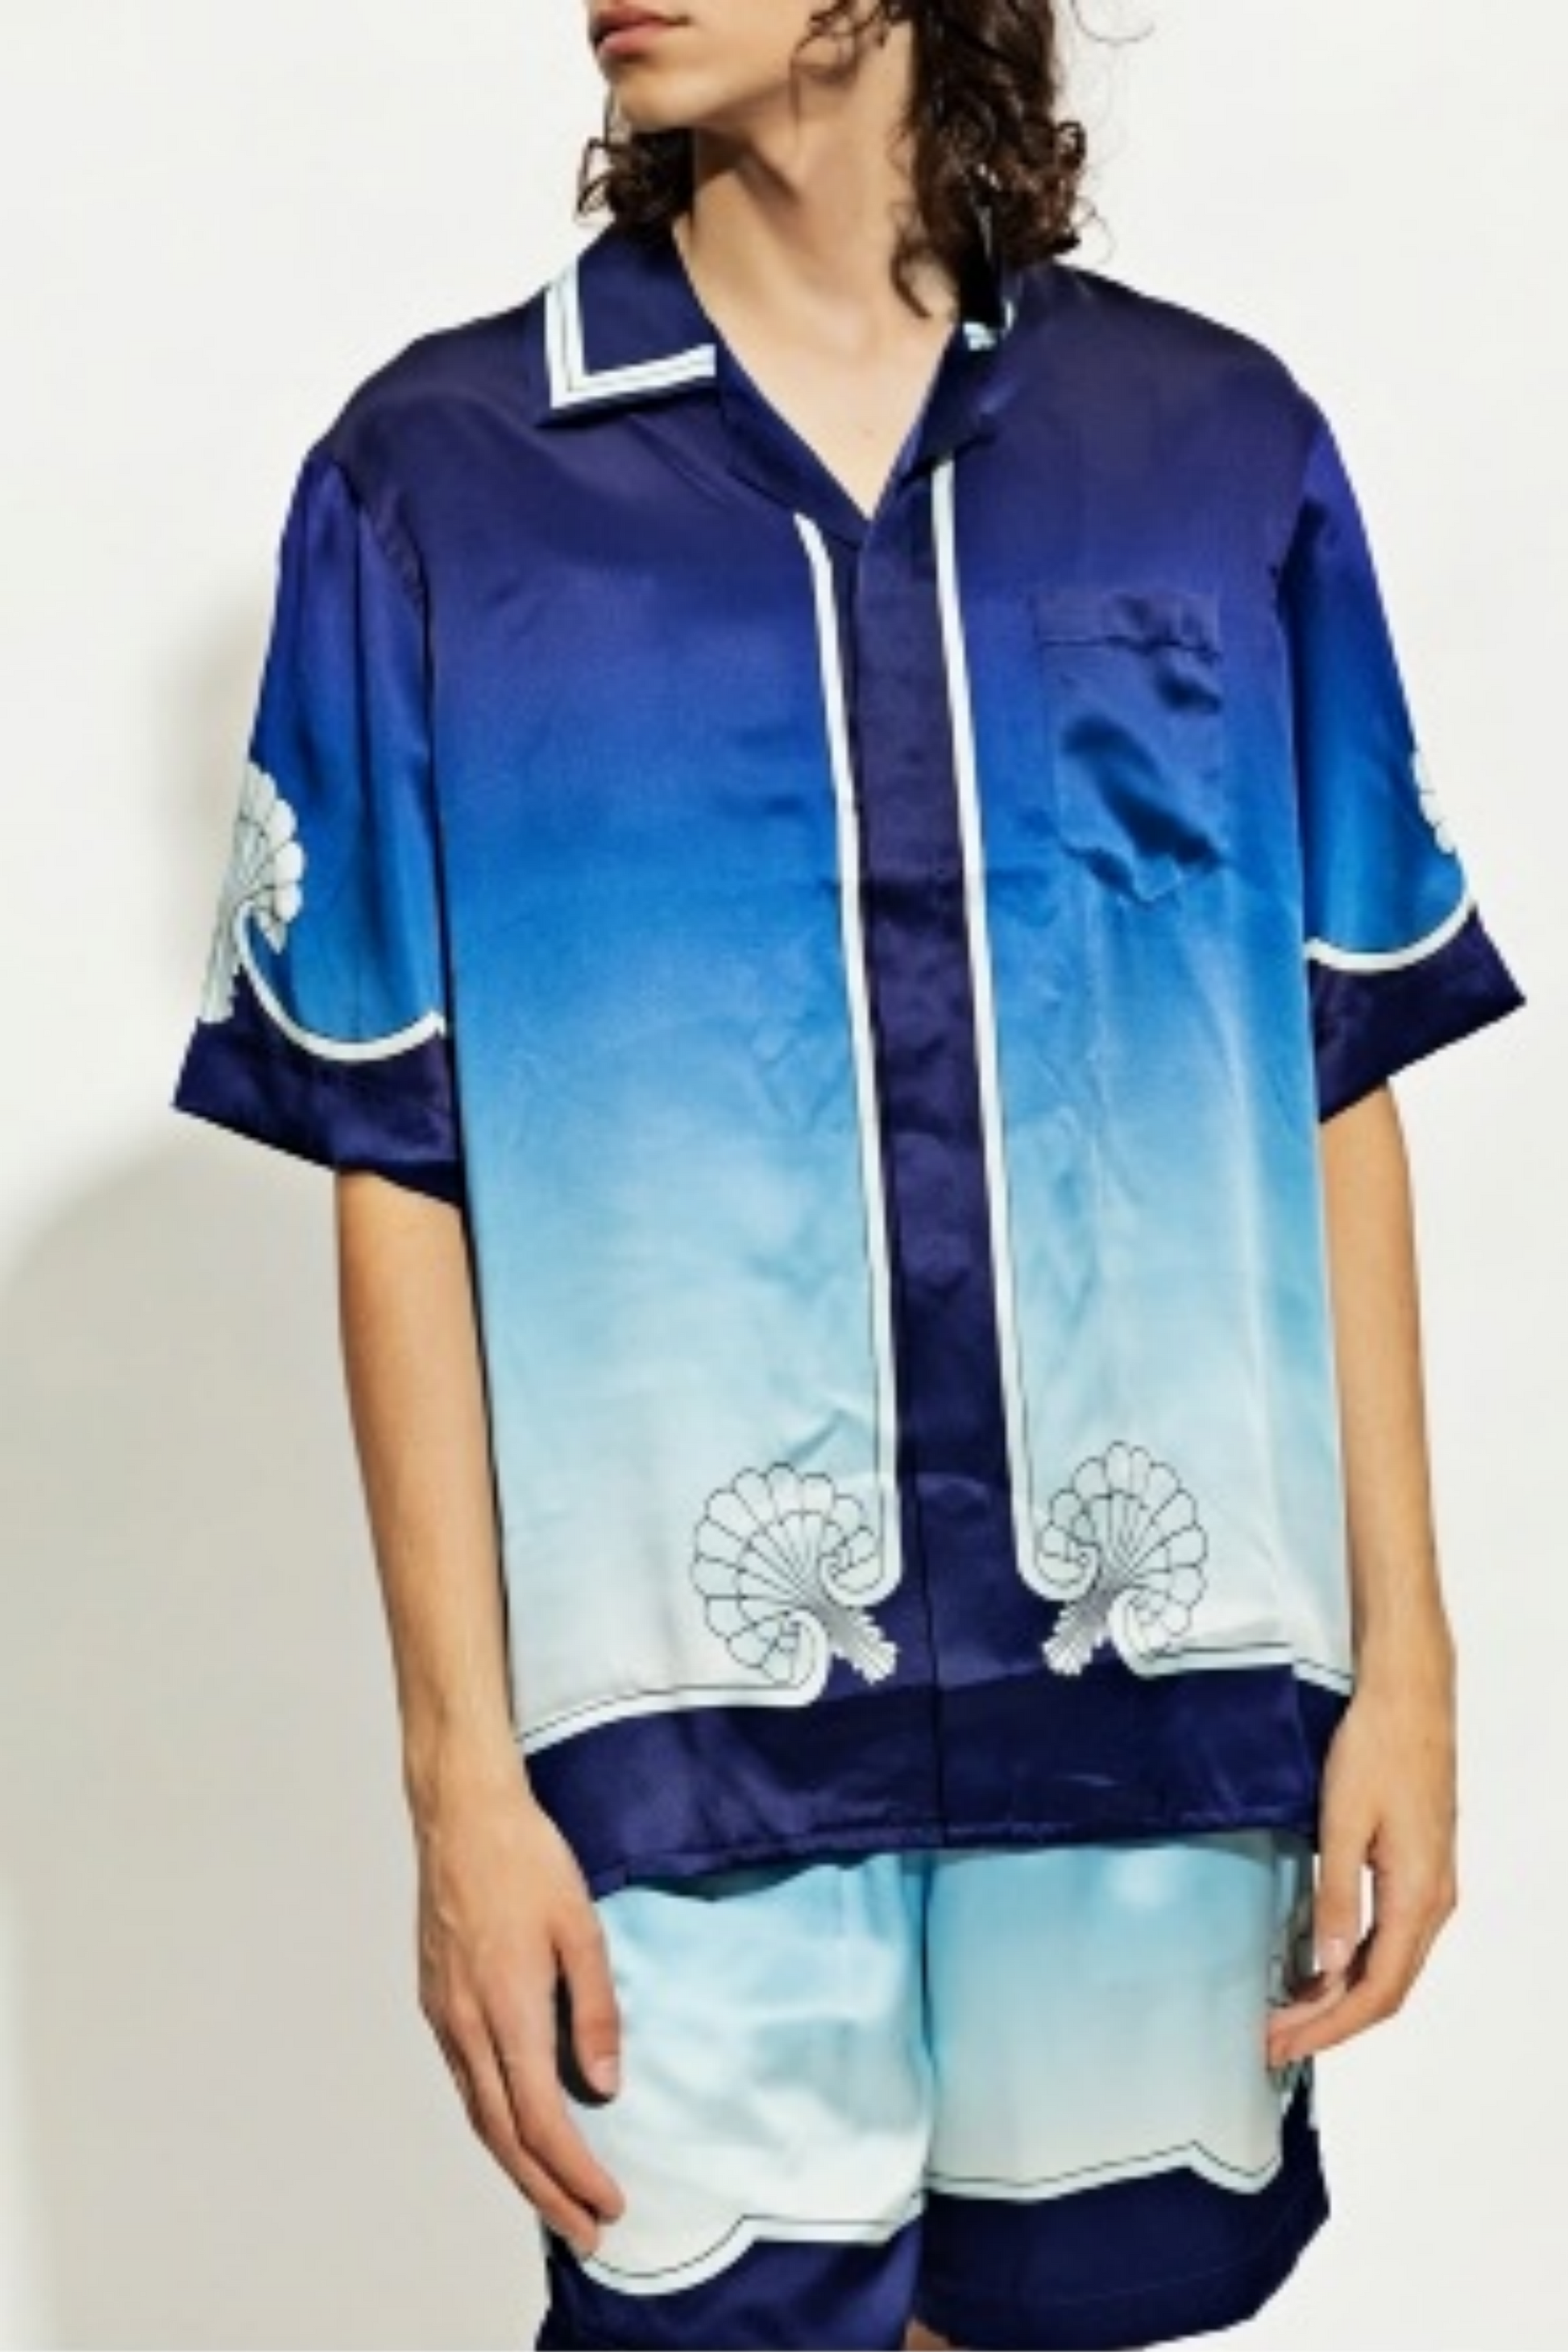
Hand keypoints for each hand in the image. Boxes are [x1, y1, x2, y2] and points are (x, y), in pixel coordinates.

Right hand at [411, 1753, 625, 2256]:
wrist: (461, 1815)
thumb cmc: (527, 1860)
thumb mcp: (580, 1928)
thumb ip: (594, 2012)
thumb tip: (605, 2088)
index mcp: (507, 2009)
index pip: (542, 2120)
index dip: (575, 2172)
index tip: (609, 2204)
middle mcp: (466, 2024)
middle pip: (504, 2135)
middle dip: (546, 2192)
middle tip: (584, 2232)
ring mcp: (444, 2015)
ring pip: (479, 2114)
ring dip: (517, 2165)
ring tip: (554, 2198)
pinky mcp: (435, 1999)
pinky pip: (465, 2082)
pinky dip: (494, 2123)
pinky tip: (517, 2130)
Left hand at [1266, 1635, 1457, 2066]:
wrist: (1409, 1697)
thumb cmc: (1376, 1748)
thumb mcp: (1343, 1821)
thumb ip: (1337, 1896)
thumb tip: (1329, 1967)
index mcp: (1418, 1896)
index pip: (1375, 1990)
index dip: (1327, 2026)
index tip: (1280, 2043)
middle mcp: (1432, 1901)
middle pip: (1384, 1989)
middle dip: (1328, 2022)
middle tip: (1272, 2042)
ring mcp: (1430, 1886)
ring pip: (1388, 1965)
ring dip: (1339, 1996)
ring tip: (1285, 2014)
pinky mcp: (1417, 1868)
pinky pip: (1389, 1937)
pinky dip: (1352, 1963)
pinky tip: (1316, 1966)